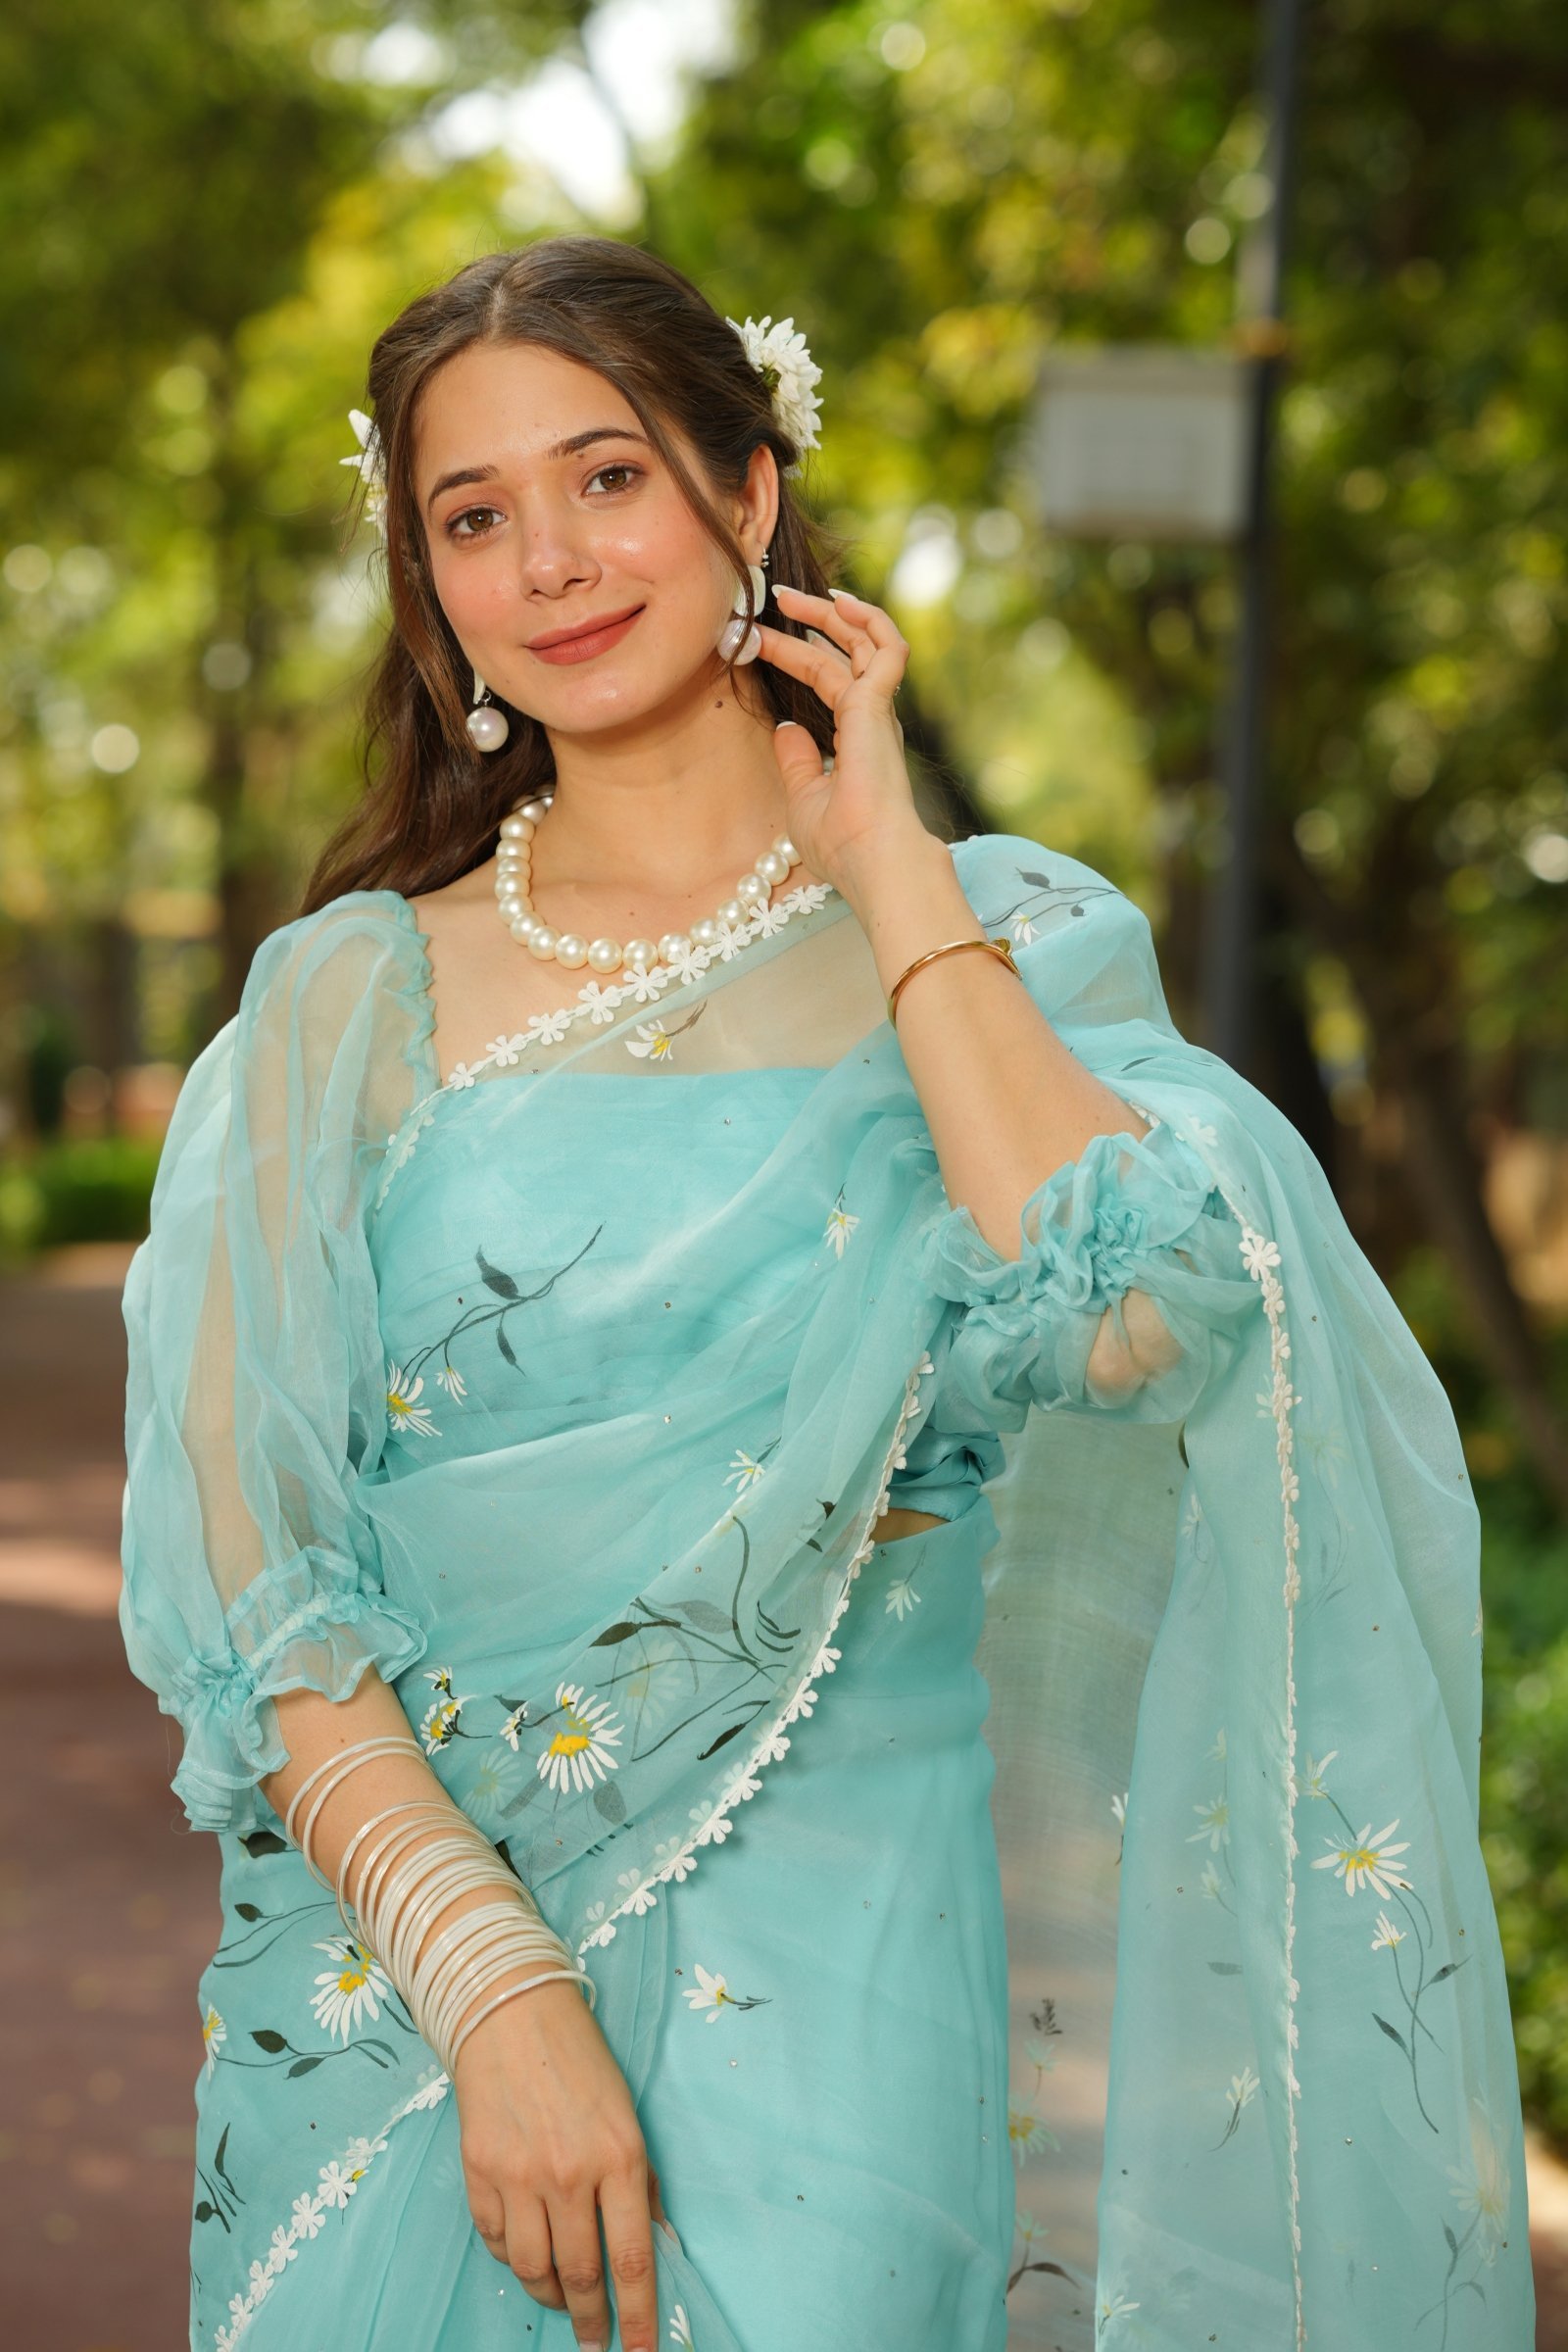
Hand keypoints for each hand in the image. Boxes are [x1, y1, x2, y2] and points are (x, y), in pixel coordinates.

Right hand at [455, 1973, 668, 2351]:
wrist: (511, 2014)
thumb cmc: (580, 2062)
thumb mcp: (628, 2116)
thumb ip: (639, 2184)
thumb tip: (654, 2245)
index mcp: (619, 2156)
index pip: (632, 2259)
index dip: (639, 2316)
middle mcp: (570, 2173)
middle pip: (582, 2274)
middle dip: (592, 2320)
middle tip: (595, 2342)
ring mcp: (519, 2176)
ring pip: (535, 2270)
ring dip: (552, 2297)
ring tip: (563, 2301)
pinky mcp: (479, 2173)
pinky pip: (497, 2241)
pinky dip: (513, 2259)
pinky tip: (527, 2254)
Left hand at [753, 582, 925, 894]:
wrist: (871, 860)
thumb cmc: (841, 843)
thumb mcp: (803, 797)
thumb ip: (797, 760)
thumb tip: (785, 727)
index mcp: (857, 739)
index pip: (827, 681)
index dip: (795, 656)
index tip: (757, 641)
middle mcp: (872, 720)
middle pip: (842, 655)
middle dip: (810, 624)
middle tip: (772, 601)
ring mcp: (879, 711)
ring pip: (862, 643)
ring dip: (830, 614)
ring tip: (790, 596)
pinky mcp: (879, 706)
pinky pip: (886, 648)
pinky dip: (869, 620)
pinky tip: (838, 601)